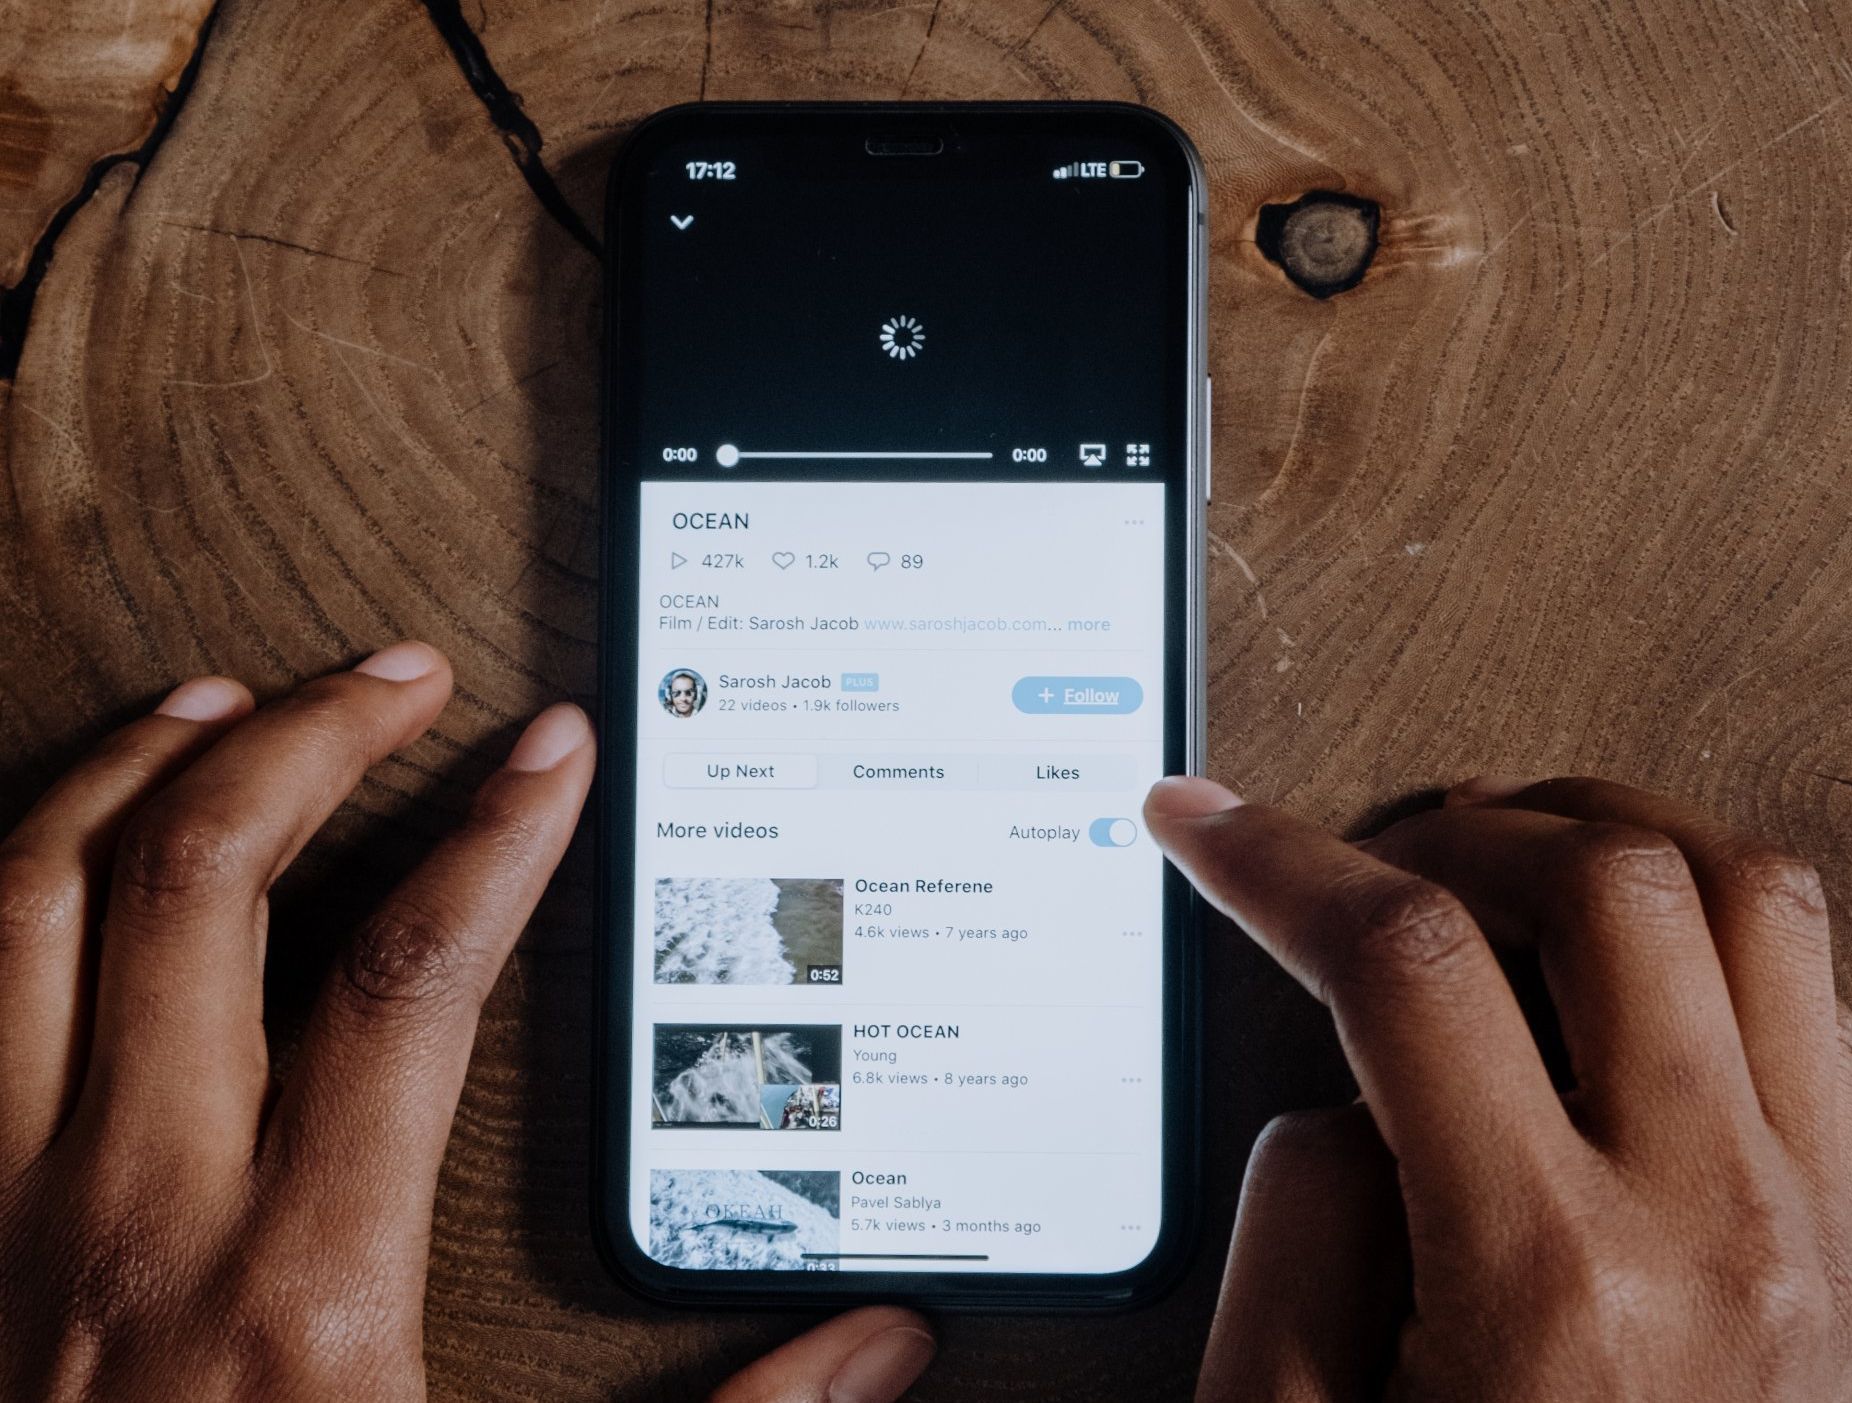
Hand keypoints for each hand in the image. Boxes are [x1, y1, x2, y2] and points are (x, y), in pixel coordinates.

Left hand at [0, 644, 933, 1402]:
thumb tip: (884, 1347)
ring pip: (37, 904)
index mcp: (306, 1292)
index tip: (549, 750)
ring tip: (233, 701)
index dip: (496, 837)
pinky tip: (84, 834)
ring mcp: (11, 1211)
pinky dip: (19, 870)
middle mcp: (138, 1218)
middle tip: (402, 678)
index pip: (409, 980)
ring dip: (136, 773)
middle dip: (313, 742)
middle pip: (205, 887)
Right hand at [1145, 775, 1851, 1402]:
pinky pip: (1812, 995)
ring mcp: (1804, 1222)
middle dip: (1455, 826)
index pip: (1409, 966)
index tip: (1204, 825)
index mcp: (1549, 1279)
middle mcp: (1711, 1224)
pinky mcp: (1841, 1232)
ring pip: (1750, 899)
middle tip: (1368, 857)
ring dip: (1607, 835)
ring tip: (1501, 858)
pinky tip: (1614, 951)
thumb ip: (1292, 1218)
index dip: (1280, 863)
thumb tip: (1345, 1078)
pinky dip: (1708, 919)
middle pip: (1609, 884)